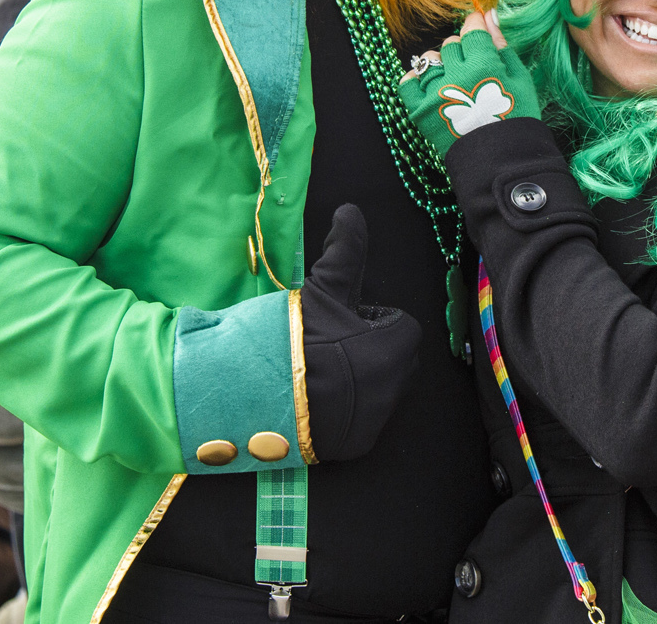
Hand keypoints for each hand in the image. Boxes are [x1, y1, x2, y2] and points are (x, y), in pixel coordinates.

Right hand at [301, 205, 422, 462]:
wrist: (255, 396)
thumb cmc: (294, 335)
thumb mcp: (323, 289)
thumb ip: (346, 250)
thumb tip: (351, 210)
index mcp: (395, 347)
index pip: (400, 326)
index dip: (370, 320)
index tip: (338, 323)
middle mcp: (395, 387)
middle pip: (395, 360)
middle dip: (371, 351)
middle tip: (327, 346)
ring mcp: (377, 420)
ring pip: (381, 390)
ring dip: (360, 380)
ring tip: (317, 372)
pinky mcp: (356, 446)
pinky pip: (363, 421)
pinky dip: (347, 411)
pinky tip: (315, 400)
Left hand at [398, 13, 540, 153]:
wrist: (500, 161)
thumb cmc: (516, 117)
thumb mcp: (520, 79)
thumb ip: (502, 45)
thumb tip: (489, 15)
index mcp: (483, 65)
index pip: (471, 29)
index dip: (476, 27)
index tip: (479, 34)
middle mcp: (455, 76)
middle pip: (451, 44)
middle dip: (463, 50)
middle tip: (474, 68)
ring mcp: (435, 94)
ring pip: (429, 60)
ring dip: (442, 64)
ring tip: (455, 80)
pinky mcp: (420, 111)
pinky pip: (407, 83)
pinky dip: (416, 79)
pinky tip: (431, 84)